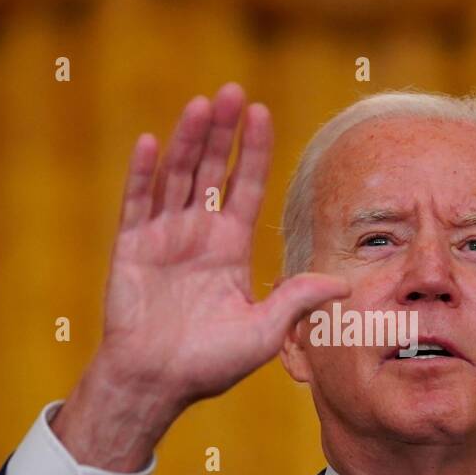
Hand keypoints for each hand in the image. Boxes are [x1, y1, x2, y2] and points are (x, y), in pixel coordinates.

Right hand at [51, 83, 348, 470]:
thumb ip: (297, 299)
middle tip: (233, 91)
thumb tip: (345, 283)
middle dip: (223, 131)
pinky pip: (135, 203)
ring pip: (175, 176)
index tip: (262, 112)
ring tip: (200, 105)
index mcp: (230, 247)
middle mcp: (197, 233)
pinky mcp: (130, 248)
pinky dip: (141, 173)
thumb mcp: (265, 330)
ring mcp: (162, 237)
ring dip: (186, 140)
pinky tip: (149, 142)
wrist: (157, 383)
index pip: (244, 185)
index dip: (252, 150)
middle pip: (211, 169)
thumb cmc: (210, 363)